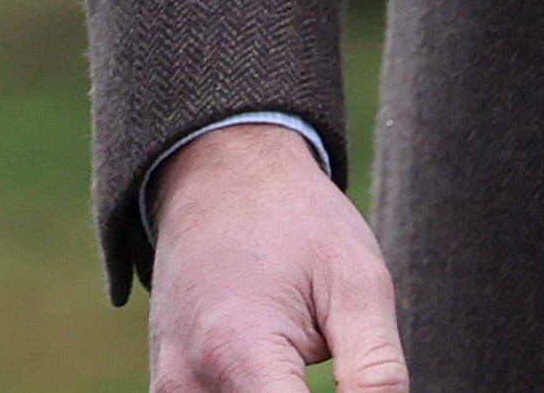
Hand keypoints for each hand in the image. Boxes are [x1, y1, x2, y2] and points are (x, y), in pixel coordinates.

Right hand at [146, 123, 405, 392]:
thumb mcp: (358, 285)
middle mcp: (189, 385)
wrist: (216, 172)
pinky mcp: (167, 392)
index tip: (361, 390)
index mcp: (239, 355)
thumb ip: (376, 374)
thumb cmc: (296, 221)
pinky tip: (286, 377)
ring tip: (308, 366)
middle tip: (340, 372)